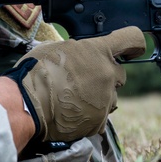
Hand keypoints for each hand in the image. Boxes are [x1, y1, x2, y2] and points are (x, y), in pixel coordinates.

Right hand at [5, 27, 144, 142]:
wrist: (26, 104)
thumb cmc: (36, 72)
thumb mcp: (56, 47)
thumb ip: (78, 50)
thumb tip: (80, 53)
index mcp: (99, 52)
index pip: (132, 39)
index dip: (134, 44)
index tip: (132, 49)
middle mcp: (108, 74)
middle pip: (120, 73)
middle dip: (106, 76)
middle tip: (84, 80)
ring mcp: (105, 99)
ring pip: (110, 97)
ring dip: (98, 97)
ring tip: (74, 99)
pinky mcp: (99, 121)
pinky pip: (100, 117)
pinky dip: (89, 116)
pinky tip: (71, 112)